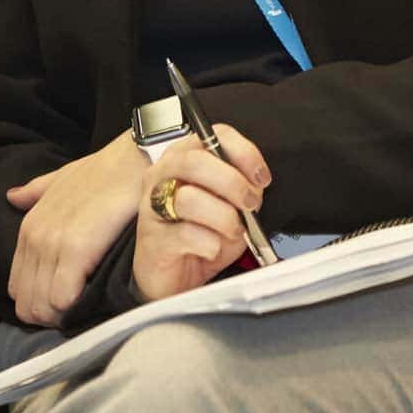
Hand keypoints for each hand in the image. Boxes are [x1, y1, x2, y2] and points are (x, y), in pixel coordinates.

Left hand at [5, 131, 148, 326]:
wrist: (136, 158)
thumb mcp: (65, 176)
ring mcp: (52, 244)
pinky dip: (77, 308)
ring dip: (65, 315)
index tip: (66, 301)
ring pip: (42, 306)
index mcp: (30, 226)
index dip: (40, 300)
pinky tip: (97, 300)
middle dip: (50, 314)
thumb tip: (12, 196)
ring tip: (89, 309)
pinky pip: (64, 299)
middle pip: (27, 303)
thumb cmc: (109, 169)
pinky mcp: (76, 250)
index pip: (18, 287)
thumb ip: (37, 190)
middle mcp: (35, 237)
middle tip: (79, 312)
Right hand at [132, 125, 271, 303]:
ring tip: (232, 230)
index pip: (214, 136)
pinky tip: (211, 249)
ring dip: (223, 217)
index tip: (260, 177)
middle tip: (250, 204)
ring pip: (189, 198)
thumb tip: (255, 184)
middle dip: (233, 183)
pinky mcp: (151, 239)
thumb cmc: (202, 234)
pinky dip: (210, 244)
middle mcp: (163, 175)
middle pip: (196, 161)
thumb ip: (243, 187)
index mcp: (185, 157)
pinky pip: (186, 234)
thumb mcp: (231, 205)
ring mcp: (151, 206)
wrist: (175, 277)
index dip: (244, 153)